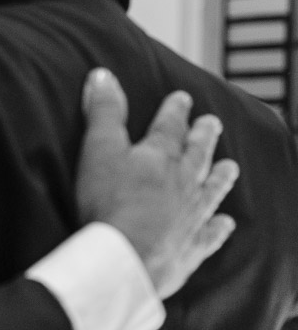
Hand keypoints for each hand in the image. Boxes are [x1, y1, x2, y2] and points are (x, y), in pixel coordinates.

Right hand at [76, 68, 238, 298]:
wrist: (127, 255)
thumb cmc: (108, 201)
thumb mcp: (98, 149)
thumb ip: (102, 112)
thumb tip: (102, 75)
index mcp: (159, 157)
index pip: (170, 127)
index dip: (175, 111)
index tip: (183, 98)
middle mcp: (183, 183)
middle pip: (196, 155)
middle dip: (203, 137)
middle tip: (213, 123)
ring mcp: (191, 216)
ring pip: (211, 191)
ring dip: (220, 177)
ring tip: (230, 166)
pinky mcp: (189, 248)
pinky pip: (210, 235)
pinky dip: (219, 228)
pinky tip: (226, 224)